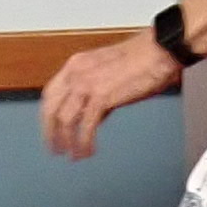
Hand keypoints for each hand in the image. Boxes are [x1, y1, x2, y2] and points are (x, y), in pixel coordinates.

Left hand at [40, 33, 182, 159]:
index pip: (51, 94)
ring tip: (73, 155)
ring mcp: (86, 84)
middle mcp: (76, 73)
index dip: (48, 115)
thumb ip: (96, 96)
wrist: (158, 51)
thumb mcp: (108, 75)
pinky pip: (86, 126)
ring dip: (67, 141)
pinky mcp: (101, 96)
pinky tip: (88, 151)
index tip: (51, 130)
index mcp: (75, 65)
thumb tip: (93, 118)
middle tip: (55, 149)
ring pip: (64, 120)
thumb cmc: (142, 60)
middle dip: (50, 132)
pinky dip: (84, 142)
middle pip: (51, 108)